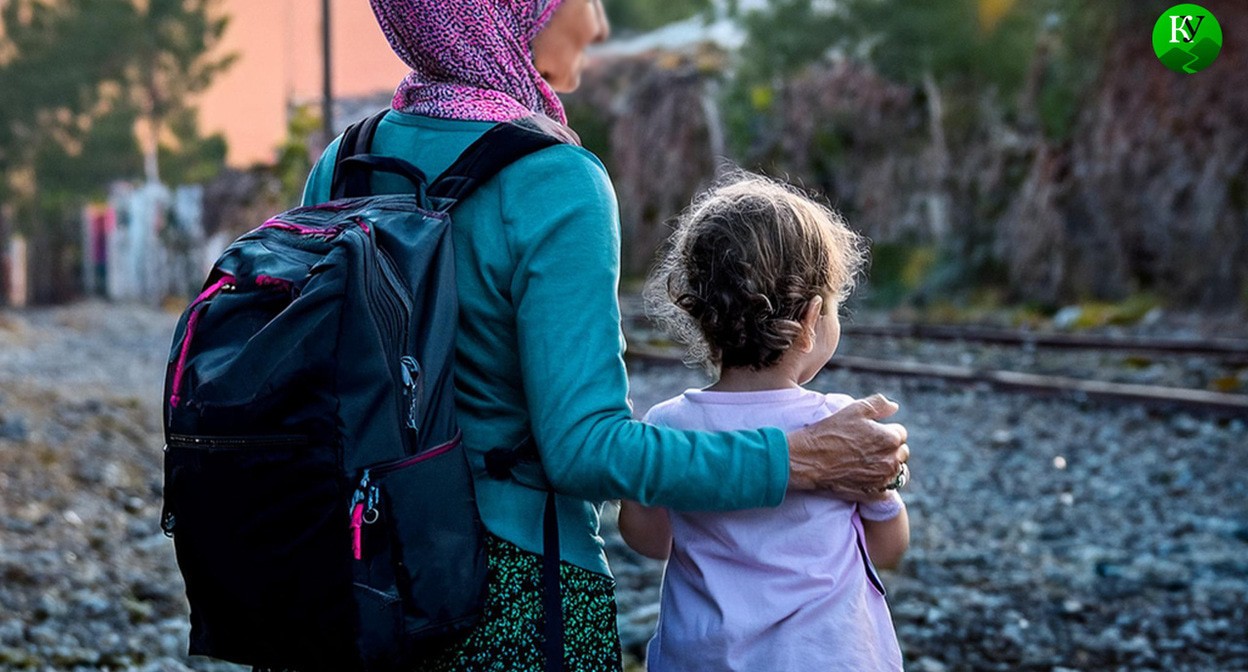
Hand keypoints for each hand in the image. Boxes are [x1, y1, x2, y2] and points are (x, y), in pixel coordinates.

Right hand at [785, 394, 908, 500]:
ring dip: (887, 467)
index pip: (900, 433)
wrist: (808, 460)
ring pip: (896, 472)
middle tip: (867, 448)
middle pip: (901, 453)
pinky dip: (880, 485)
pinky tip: (865, 478)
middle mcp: (891, 460)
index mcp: (890, 438)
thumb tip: (894, 407)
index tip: (870, 434)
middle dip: (889, 449)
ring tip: (867, 463)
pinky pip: (887, 490)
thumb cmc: (829, 432)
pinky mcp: (874, 494)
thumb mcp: (854, 409)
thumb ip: (879, 404)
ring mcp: (883, 479)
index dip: (885, 431)